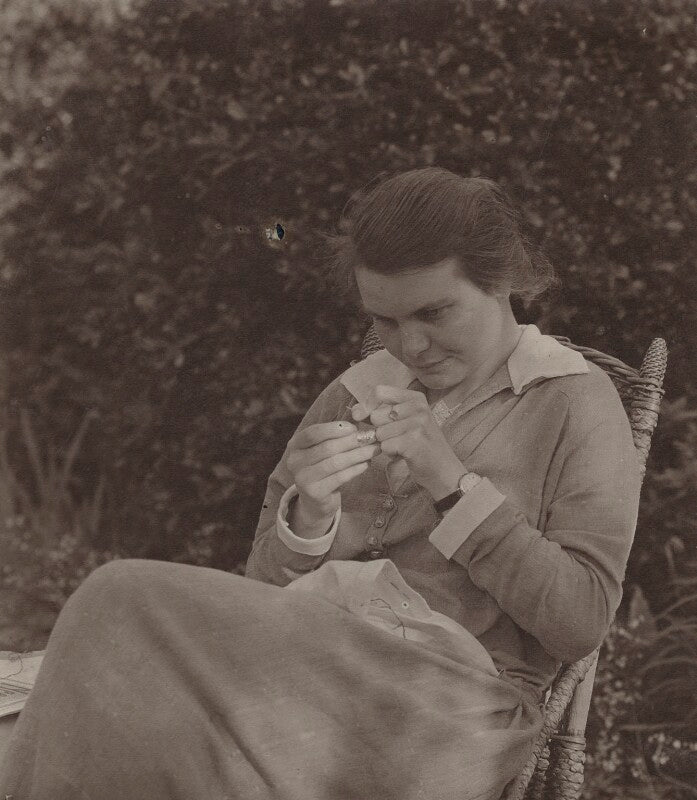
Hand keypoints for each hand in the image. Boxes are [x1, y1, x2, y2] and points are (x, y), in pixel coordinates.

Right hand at [286, 421, 379, 536]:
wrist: (315, 501)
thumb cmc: (323, 468)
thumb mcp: (323, 450)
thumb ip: (335, 437)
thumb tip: (359, 426)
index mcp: (295, 446)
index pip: (313, 432)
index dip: (334, 428)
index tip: (354, 428)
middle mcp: (294, 461)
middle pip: (327, 447)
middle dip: (352, 441)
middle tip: (371, 438)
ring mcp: (303, 478)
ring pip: (335, 462)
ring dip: (358, 454)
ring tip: (374, 450)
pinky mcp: (315, 493)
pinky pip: (340, 477)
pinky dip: (356, 469)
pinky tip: (366, 464)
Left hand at [351, 385, 464, 499]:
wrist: (443, 469)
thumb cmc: (419, 444)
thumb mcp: (404, 420)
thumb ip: (380, 412)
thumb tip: (355, 412)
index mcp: (415, 397)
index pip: (380, 391)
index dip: (367, 405)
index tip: (363, 417)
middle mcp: (418, 407)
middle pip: (376, 415)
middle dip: (380, 430)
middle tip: (397, 437)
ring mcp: (418, 423)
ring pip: (380, 432)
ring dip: (386, 443)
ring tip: (402, 445)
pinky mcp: (414, 441)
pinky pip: (385, 446)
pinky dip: (390, 453)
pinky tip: (404, 453)